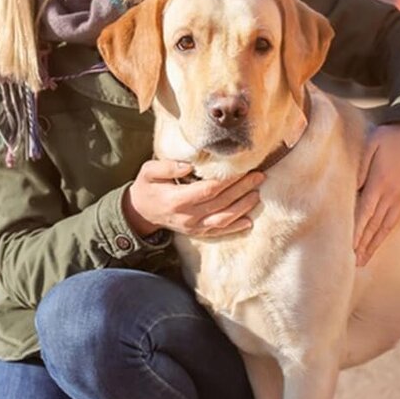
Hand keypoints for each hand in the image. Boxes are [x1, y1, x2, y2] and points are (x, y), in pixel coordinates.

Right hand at [123, 160, 264, 238]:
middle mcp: (188, 216)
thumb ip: (166, 167)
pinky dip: (236, 227)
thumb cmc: (147, 188)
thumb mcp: (148, 171)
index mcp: (178, 199)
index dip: (228, 180)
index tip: (242, 168)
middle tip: (258, 176)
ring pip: (224, 219)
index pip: (209, 189)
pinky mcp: (197, 233)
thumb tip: (188, 166)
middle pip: (221, 202)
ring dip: (243, 207)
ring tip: (257, 193)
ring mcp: (194, 227)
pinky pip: (220, 232)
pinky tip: (249, 221)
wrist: (141, 213)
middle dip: (242, 189)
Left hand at [354, 123, 399, 266]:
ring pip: (384, 227)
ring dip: (372, 245)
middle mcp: (392, 193)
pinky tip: (374, 246)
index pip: (366, 210)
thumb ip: (361, 166)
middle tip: (350, 263)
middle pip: (374, 224)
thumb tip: (352, 189)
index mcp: (381, 180)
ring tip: (361, 262)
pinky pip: (391, 222)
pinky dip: (382, 236)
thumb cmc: (389, 138)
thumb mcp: (371, 144)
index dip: (357, 230)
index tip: (348, 246)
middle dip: (362, 244)